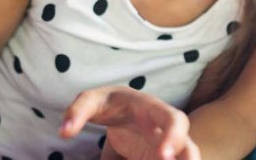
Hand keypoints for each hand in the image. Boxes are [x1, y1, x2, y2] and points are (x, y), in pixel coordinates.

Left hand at [61, 86, 199, 159]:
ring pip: (188, 155)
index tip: (163, 156)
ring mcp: (168, 145)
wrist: (121, 110)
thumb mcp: (92, 101)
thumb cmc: (109, 104)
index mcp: (153, 110)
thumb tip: (64, 132)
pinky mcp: (161, 155)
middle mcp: (165, 129)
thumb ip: (77, 112)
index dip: (174, 136)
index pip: (173, 118)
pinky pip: (172, 159)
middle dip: (188, 159)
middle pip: (191, 145)